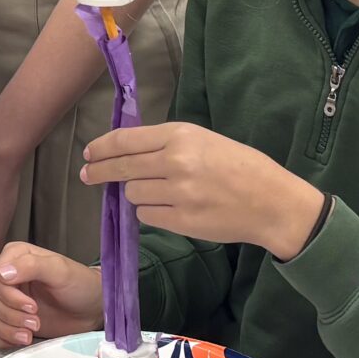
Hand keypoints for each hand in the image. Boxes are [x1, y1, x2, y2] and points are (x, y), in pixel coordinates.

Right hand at [0, 242, 99, 349]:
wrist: (90, 309)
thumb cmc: (79, 285)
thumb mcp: (59, 271)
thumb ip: (31, 266)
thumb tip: (1, 273)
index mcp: (14, 257)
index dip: (9, 297)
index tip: (32, 307)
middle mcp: (4, 276)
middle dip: (10, 316)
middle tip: (36, 323)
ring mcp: (4, 299)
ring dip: (6, 329)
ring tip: (29, 335)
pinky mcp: (7, 319)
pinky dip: (1, 339)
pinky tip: (20, 340)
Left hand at [81, 122, 324, 257]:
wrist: (271, 202)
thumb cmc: (240, 166)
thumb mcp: (205, 140)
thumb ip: (167, 144)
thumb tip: (126, 153)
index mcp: (182, 136)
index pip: (126, 141)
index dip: (101, 148)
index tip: (88, 153)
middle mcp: (176, 162)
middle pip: (121, 168)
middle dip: (99, 172)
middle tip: (87, 175)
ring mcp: (178, 194)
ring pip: (134, 195)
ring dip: (137, 194)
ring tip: (160, 192)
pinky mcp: (182, 222)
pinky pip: (148, 217)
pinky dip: (152, 213)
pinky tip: (170, 208)